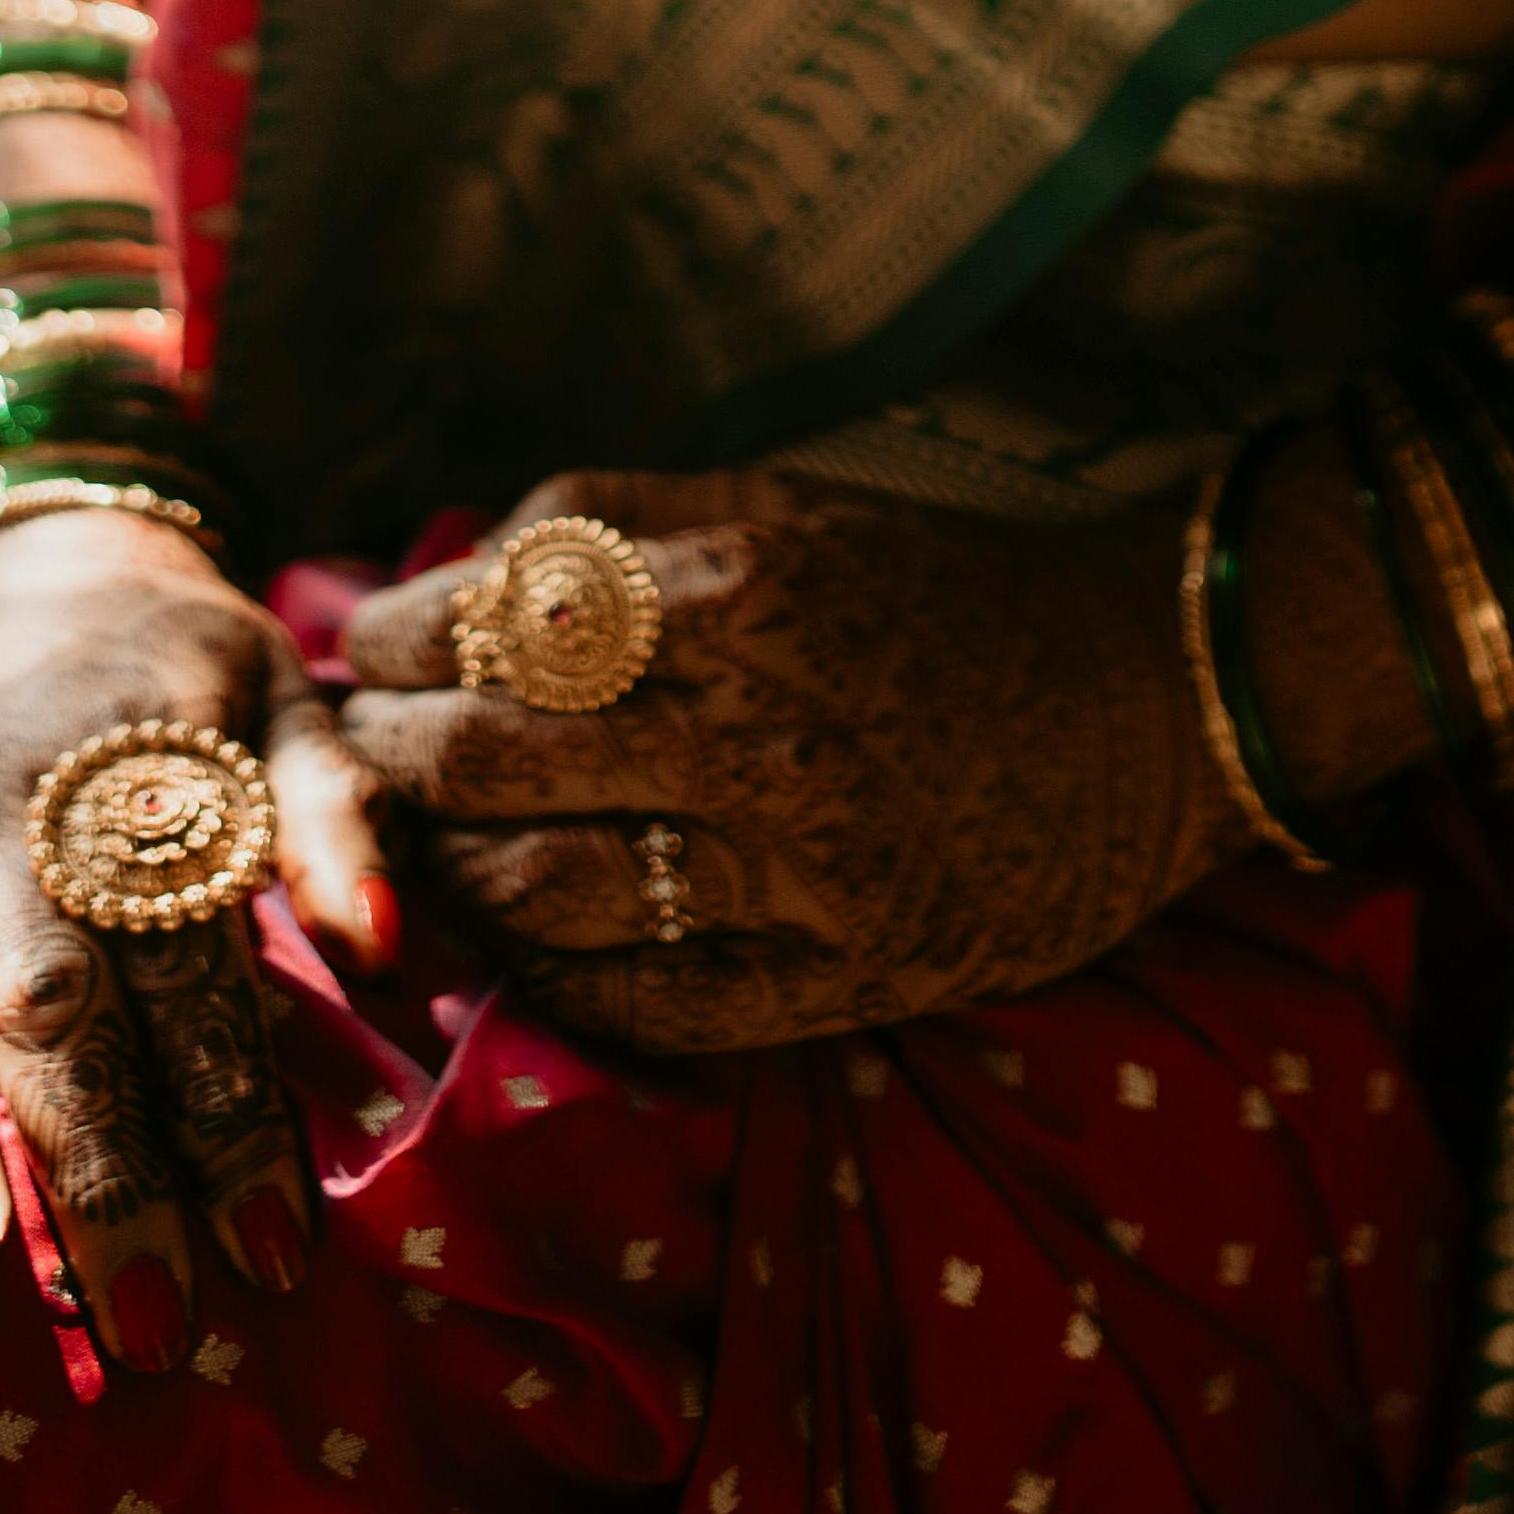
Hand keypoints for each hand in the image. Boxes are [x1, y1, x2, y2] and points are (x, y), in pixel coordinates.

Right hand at [0, 515, 388, 1359]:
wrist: (19, 542)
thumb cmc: (168, 657)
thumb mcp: (278, 686)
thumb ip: (333, 810)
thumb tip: (387, 951)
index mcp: (122, 767)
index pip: (187, 966)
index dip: (234, 1113)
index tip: (277, 1254)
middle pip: (47, 993)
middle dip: (99, 1164)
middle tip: (147, 1321)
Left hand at [331, 464, 1228, 1051]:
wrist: (1155, 702)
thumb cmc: (949, 592)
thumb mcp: (796, 508)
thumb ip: (629, 524)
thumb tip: (457, 564)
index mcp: (753, 586)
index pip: (506, 610)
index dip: (404, 630)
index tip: (367, 641)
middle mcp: (769, 726)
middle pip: (496, 754)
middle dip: (393, 754)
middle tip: (358, 751)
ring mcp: (803, 869)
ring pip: (544, 894)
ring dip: (450, 877)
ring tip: (418, 855)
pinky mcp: (840, 983)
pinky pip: (641, 1005)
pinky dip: (553, 982)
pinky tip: (520, 947)